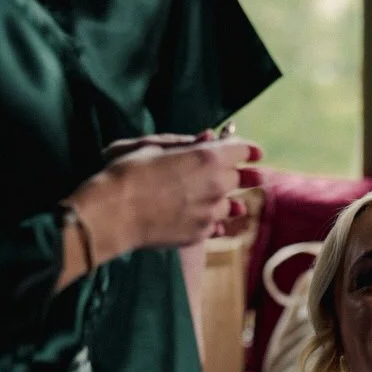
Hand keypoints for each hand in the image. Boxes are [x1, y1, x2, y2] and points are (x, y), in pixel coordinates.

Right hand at [69, 136, 262, 258]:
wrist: (114, 214)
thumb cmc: (129, 172)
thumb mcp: (154, 146)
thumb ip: (185, 142)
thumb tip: (208, 137)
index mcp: (208, 157)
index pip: (242, 149)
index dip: (249, 149)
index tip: (256, 153)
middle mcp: (217, 185)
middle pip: (239, 178)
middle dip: (243, 175)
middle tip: (255, 177)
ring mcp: (211, 212)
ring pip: (231, 206)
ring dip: (232, 202)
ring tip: (238, 205)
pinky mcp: (200, 234)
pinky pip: (216, 227)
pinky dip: (216, 222)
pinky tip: (215, 223)